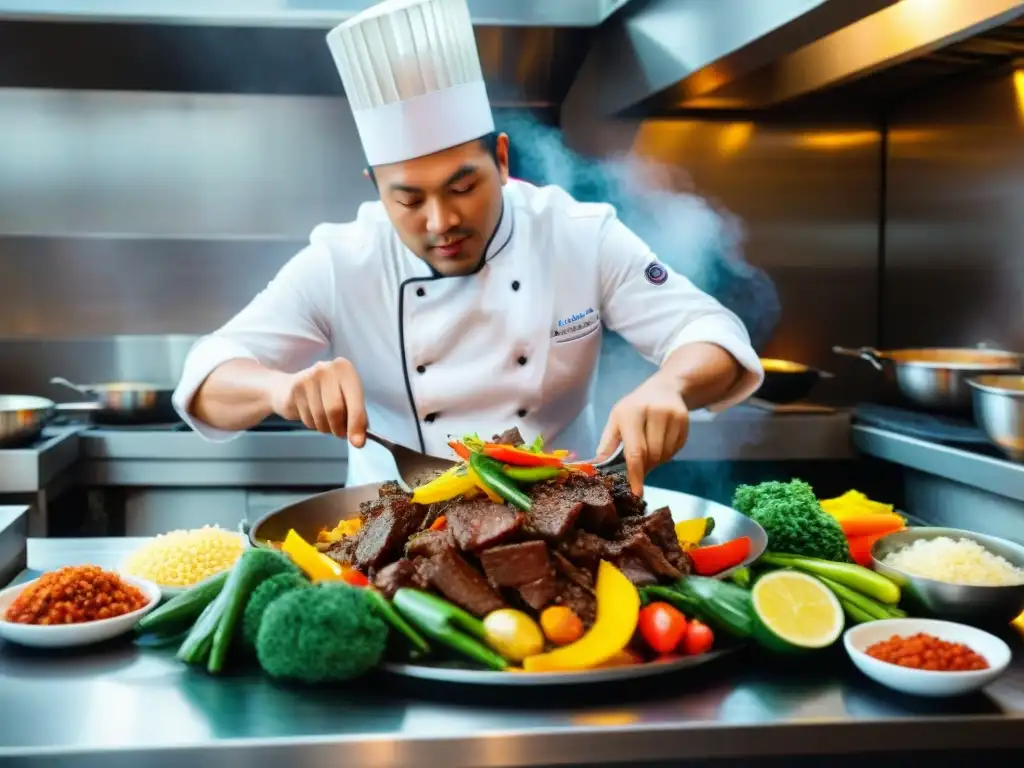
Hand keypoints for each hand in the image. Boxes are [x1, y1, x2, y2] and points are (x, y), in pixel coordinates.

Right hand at [269, 358, 367, 445]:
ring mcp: (307, 379)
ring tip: (326, 421)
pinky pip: (307, 419)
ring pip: (320, 417)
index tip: (358, 442)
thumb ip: (356, 415)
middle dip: (338, 428)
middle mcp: (325, 370)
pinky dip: (313, 424)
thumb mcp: (346, 397)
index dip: (356, 423)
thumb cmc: (326, 393)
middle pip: (335, 410)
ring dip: (325, 427)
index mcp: (344, 368)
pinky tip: (312, 414)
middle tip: (340, 432)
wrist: (290, 385)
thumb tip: (358, 439)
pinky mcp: (293, 391)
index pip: (354, 400)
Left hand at [596, 371, 689, 495]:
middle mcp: (654, 413)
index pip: (635, 451)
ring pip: (665, 455)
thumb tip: (598, 465)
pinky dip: (667, 454)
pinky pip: (676, 450)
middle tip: (639, 465)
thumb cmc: (635, 406)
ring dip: (656, 461)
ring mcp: (673, 416)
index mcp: (632, 413)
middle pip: (652, 456)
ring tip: (650, 448)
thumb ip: (608, 442)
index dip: (635, 475)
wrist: (664, 387)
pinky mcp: (685, 421)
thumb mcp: (616, 418)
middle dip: (645, 467)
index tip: (636, 493)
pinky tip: (661, 442)